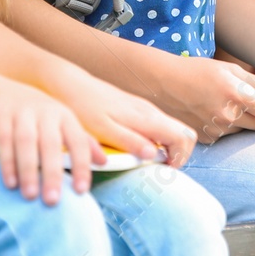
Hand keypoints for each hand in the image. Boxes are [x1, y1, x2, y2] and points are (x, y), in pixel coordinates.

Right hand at [0, 77, 103, 204]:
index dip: (81, 165)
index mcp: (65, 116)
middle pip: (51, 144)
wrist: (0, 91)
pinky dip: (7, 163)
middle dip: (52, 173)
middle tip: (52, 201)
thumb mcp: (62, 123)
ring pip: (26, 142)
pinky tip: (10, 183)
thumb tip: (104, 162)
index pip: (78, 141)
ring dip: (29, 170)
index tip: (81, 191)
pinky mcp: (1, 116)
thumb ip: (82, 142)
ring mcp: (22, 113)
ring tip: (30, 196)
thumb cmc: (37, 114)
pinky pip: (4, 141)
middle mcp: (46, 113)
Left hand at [55, 72, 199, 167]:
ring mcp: (145, 108)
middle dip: (179, 154)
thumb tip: (155, 155)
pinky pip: (160, 126)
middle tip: (158, 168)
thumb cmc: (84, 108)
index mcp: (146, 117)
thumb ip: (130, 141)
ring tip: (147, 162)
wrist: (70, 85)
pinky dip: (158, 141)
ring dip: (169, 148)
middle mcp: (150, 111)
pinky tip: (139, 148)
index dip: (180, 158)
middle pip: (184, 133)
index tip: (163, 170)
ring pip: (172, 129)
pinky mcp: (137, 108)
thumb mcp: (103, 129)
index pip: (182, 137)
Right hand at [154, 56, 254, 141]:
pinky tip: (217, 112)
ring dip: (249, 121)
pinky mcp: (207, 139)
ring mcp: (217, 130)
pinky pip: (227, 135)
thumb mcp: (229, 70)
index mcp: (237, 95)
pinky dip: (230, 126)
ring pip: (245, 130)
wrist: (161, 85)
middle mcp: (229, 116)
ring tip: (235, 105)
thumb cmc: (196, 71)